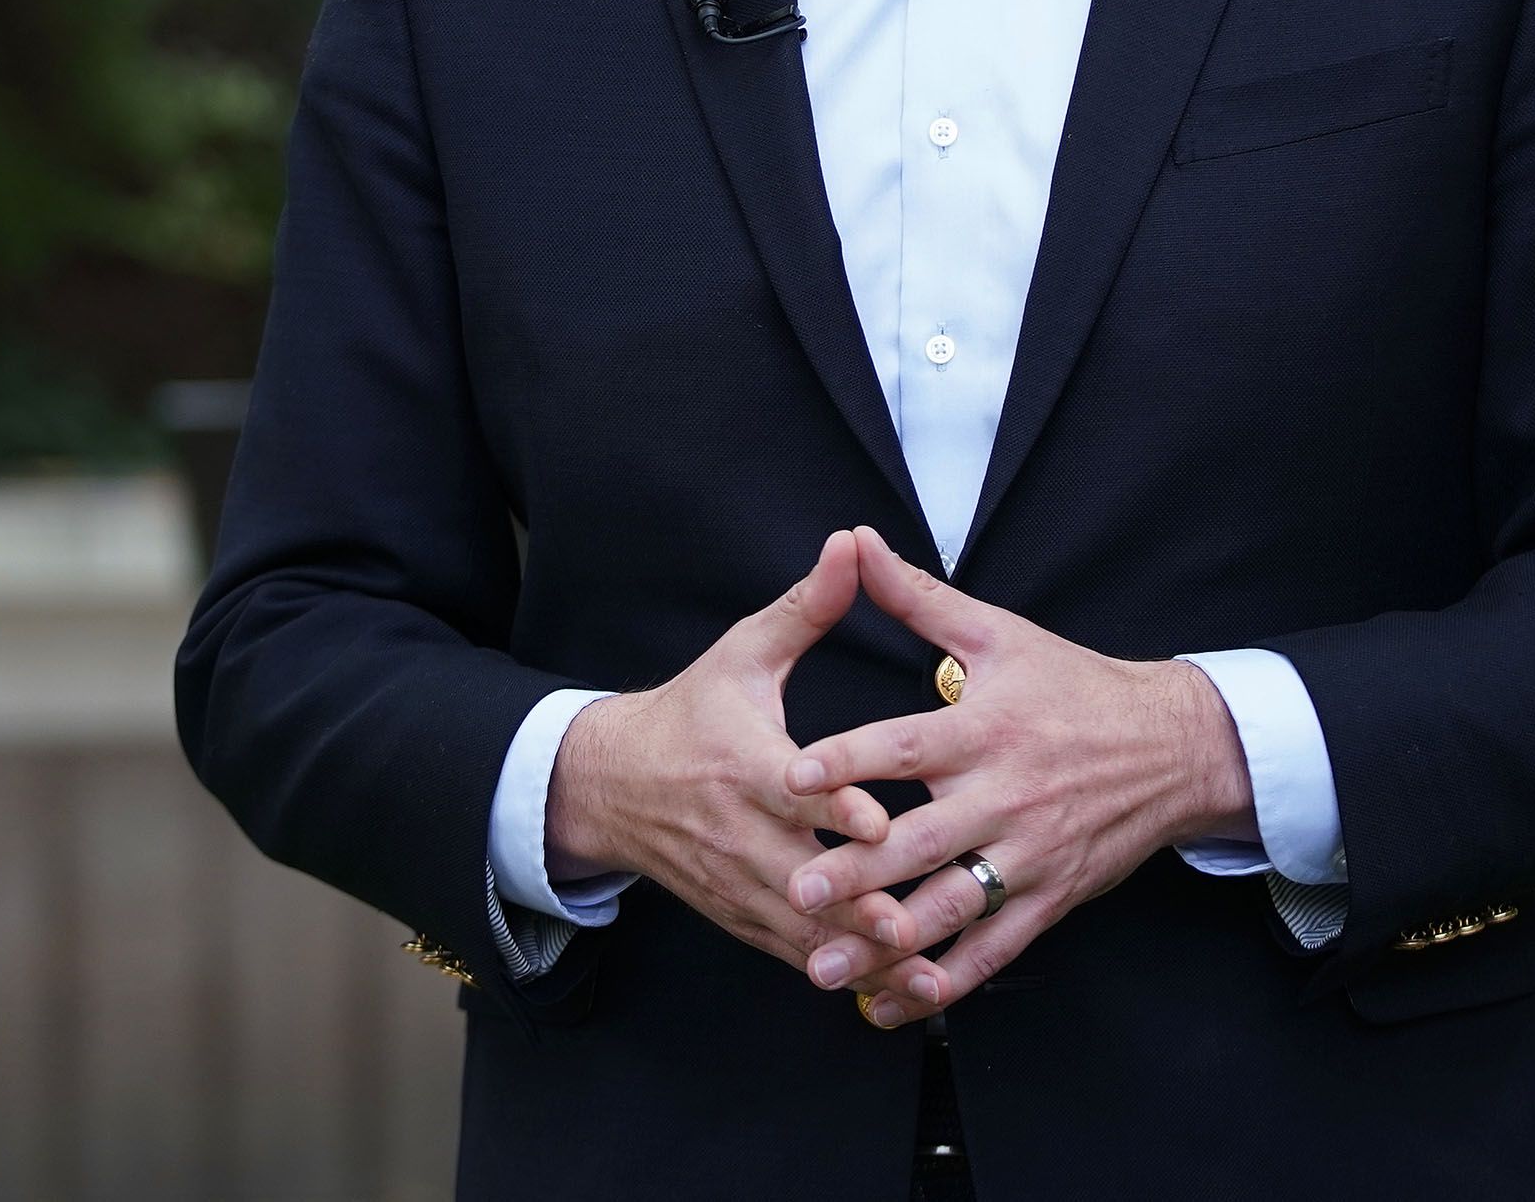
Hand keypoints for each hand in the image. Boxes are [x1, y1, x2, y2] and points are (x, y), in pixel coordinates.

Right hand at [547, 529, 947, 1000]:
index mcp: (741, 763)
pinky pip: (797, 954)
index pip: (789, 790)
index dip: (836, 808)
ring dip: (860, 955)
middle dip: (858, 904)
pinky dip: (843, 974)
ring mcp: (740, 884)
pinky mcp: (744, 917)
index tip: (882, 822)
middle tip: (915, 923)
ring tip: (923, 973)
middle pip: (801, 876)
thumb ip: (806, 606)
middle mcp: (738, 833)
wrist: (611, 785)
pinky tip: (896, 992)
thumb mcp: (743, 652)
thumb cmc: (692, 711)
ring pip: (804, 930)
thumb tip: (851, 543)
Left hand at [777, 526, 1255, 1023]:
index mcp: (985, 729)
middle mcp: (1006, 796)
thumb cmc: (1073, 685)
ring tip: (824, 967)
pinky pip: (995, 949)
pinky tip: (896, 1001)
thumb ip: (919, 597)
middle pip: (921, 840)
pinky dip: (947, 980)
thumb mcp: (1000, 632)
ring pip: (951, 907)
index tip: (790, 777)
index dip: (847, 761)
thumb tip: (855, 542)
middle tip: (796, 889)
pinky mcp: (1050, 899)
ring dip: (887, 941)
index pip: (906, 747)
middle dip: (857, 871)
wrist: (1175, 746)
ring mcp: (1030, 855)